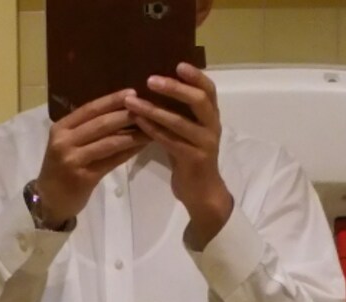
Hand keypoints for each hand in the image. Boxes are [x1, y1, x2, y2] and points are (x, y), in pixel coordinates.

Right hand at [36, 91, 146, 225]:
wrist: (49, 201)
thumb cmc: (61, 171)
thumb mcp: (68, 144)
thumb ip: (86, 130)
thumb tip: (119, 114)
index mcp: (61, 128)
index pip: (90, 109)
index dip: (112, 100)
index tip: (132, 92)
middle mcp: (65, 141)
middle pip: (101, 123)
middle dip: (126, 115)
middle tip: (146, 109)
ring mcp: (73, 160)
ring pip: (108, 142)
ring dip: (132, 135)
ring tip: (150, 129)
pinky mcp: (84, 178)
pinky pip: (111, 161)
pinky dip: (127, 153)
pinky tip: (140, 147)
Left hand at [125, 64, 232, 248]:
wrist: (202, 194)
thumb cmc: (190, 159)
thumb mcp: (187, 131)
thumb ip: (179, 112)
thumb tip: (155, 89)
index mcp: (211, 116)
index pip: (208, 90)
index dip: (195, 76)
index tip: (178, 64)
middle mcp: (212, 126)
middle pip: (198, 100)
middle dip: (174, 88)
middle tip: (150, 80)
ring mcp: (205, 143)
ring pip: (179, 122)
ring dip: (153, 109)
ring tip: (132, 102)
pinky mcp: (194, 159)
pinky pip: (170, 141)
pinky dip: (152, 130)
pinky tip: (138, 122)